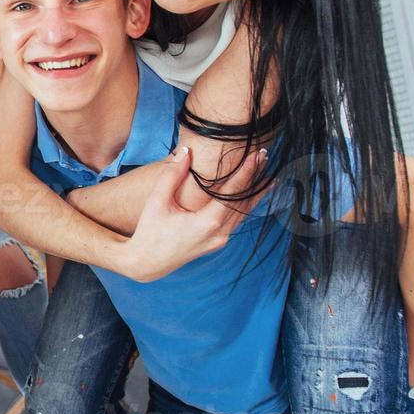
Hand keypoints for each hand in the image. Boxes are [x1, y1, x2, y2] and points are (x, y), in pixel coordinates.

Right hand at [116, 146, 265, 281]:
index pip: (234, 192)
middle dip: (255, 178)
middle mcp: (219, 233)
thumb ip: (172, 175)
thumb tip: (186, 151)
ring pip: (244, 213)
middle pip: (244, 202)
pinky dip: (245, 206)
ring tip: (267, 175)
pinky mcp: (217, 242)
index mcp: (207, 223)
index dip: (246, 172)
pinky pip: (237, 221)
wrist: (147, 262)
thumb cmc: (150, 231)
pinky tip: (252, 196)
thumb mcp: (157, 202)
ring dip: (255, 193)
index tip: (255, 155)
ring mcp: (220, 240)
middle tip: (264, 156)